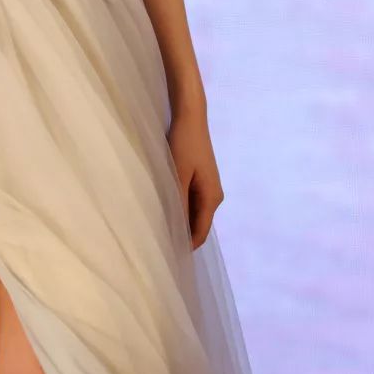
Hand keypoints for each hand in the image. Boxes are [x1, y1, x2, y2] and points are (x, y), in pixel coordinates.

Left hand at [166, 101, 223, 250]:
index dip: (186, 246)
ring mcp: (209, 187)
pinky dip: (180, 209)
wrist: (191, 117)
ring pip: (194, 214)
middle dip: (181, 236)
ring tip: (159, 230)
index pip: (200, 232)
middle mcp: (214, 196)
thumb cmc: (184, 144)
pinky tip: (164, 209)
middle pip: (198, 225)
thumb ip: (177, 202)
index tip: (167, 257)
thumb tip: (174, 229)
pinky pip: (192, 202)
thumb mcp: (177, 174)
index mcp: (212, 198)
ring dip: (179, 222)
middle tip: (159, 246)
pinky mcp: (202, 179)